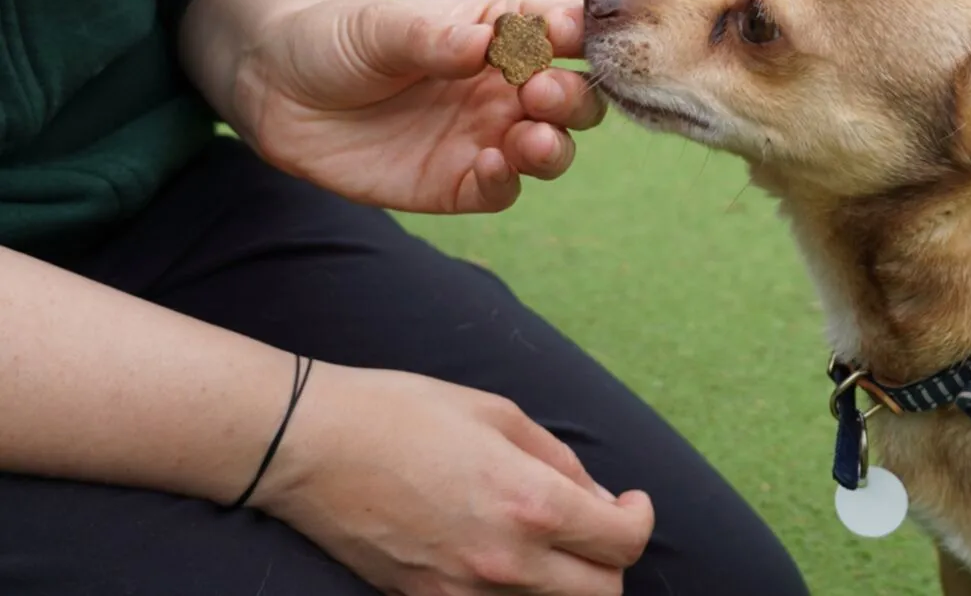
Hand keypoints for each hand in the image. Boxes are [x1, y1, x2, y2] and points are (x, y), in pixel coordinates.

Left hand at [232, 0, 606, 213]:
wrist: (280, 93)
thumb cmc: (338, 41)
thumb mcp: (380, 28)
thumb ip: (434, 39)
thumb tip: (487, 43)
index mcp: (503, 31)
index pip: (566, 31)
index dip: (586, 36)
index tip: (578, 39)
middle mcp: (506, 86)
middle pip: (574, 98)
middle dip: (572, 98)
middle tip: (538, 93)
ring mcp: (487, 136)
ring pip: (551, 149)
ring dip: (553, 145)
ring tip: (531, 139)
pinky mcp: (459, 182)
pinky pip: (502, 190)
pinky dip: (507, 182)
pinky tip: (492, 166)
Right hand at [256, 364, 654, 595]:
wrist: (311, 445)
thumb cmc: (403, 412)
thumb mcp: (495, 413)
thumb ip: (558, 459)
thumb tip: (596, 496)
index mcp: (531, 502)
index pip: (622, 543)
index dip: (639, 520)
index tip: (630, 503)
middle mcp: (507, 562)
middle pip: (602, 595)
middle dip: (612, 560)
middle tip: (596, 524)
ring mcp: (466, 594)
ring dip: (569, 582)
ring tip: (551, 539)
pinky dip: (518, 593)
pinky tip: (506, 556)